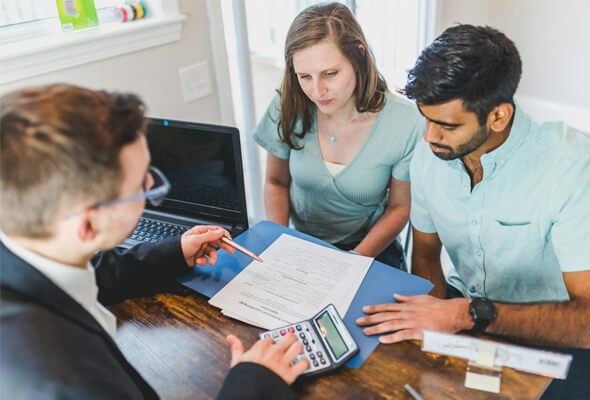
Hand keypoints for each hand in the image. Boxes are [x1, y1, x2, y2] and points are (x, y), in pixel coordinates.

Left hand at [180, 225, 234, 266]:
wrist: (174, 258)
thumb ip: (210, 236)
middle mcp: (203, 239)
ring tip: (211, 261)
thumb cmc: (181, 246)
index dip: (224, 235)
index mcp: (201, 232)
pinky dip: (204, 261)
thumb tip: (220, 232)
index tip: (230, 240)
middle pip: (217, 242)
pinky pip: (207, 258)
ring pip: (213, 252)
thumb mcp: (197, 239)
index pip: (216, 231)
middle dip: (223, 246)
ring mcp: (202, 247)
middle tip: (231, 250)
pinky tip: (199, 260)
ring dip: (212, 257)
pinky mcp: (200, 256)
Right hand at [226, 334, 308, 384]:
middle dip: (291, 339)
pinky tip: (302, 365)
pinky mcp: (290, 374)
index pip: (271, 337)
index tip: (272, 345)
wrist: (249, 392)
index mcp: (262, 347)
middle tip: (290, 343)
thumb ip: (236, 347)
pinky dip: (304, 364)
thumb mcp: (237, 361)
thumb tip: (230, 338)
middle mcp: (274, 352)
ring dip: (299, 349)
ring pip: (298, 347)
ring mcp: (283, 362)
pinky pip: (303, 364)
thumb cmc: (244, 377)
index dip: (272, 341)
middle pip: (289, 337)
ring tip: (298, 351)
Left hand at [356, 294, 471, 343]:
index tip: (365, 309)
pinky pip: (402, 335)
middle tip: (358, 321)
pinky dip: (392, 338)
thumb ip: (407, 298)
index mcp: (407, 306)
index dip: (375, 308)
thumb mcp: (421, 298)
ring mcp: (412, 322)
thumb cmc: (438, 306)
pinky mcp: (418, 332)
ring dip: (377, 328)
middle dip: (370, 319)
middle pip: (385, 316)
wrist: (452, 313)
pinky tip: (383, 340)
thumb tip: (396, 295)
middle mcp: (406, 313)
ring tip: (366, 331)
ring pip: (390, 325)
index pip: (387, 306)